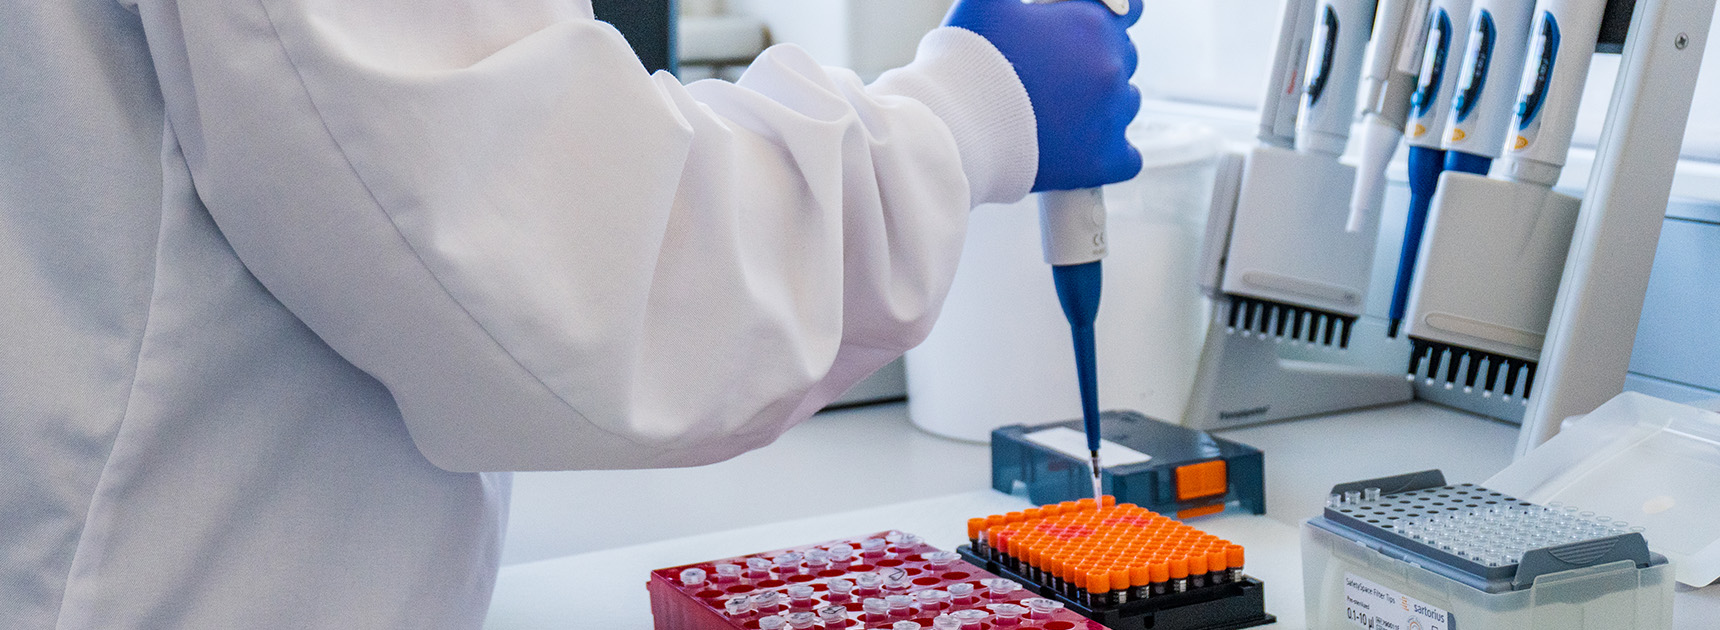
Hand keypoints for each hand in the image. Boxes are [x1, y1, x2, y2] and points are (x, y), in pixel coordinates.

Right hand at [946, 0, 1143, 191]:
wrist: (955, 127)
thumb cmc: (967, 63)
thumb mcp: (987, 2)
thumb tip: (1029, 5)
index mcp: (1090, 25)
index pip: (1127, 9)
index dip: (1105, 17)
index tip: (1084, 31)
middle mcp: (1109, 68)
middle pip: (1123, 57)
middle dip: (1092, 62)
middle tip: (1052, 75)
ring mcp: (1110, 117)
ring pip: (1125, 105)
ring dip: (1101, 105)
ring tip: (1058, 111)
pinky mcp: (1102, 161)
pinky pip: (1127, 159)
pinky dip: (1107, 152)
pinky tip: (1078, 147)